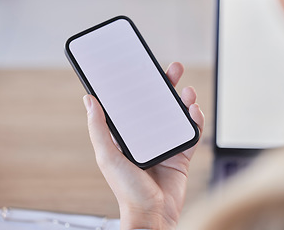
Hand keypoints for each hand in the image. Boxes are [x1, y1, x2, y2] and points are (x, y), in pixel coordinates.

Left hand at [83, 62, 204, 229]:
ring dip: (183, 100)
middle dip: (166, 85)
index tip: (143, 68)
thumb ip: (99, 129)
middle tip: (172, 69)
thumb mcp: (107, 156)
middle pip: (158, 105)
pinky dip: (195, 120)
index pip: (134, 104)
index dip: (140, 85)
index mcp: (128, 136)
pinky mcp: (181, 154)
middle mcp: (147, 137)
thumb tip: (88, 100)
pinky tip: (194, 110)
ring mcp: (165, 144)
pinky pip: (191, 133)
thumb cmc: (127, 190)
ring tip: (186, 90)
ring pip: (177, 115)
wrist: (153, 215)